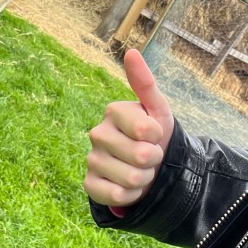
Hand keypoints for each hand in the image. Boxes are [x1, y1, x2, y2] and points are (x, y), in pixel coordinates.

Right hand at [84, 49, 173, 208]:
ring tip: (140, 170)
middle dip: (153, 160)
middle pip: (140, 156)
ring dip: (144, 179)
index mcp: (113, 111)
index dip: (158, 137)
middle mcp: (97, 133)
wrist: (150, 167)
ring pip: (131, 178)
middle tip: (149, 156)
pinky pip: (116, 196)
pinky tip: (128, 187)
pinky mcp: (89, 184)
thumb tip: (131, 51)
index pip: (146, 130)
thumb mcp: (157, 109)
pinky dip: (130, 195)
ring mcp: (91, 160)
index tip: (155, 135)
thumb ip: (145, 83)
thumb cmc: (155, 135)